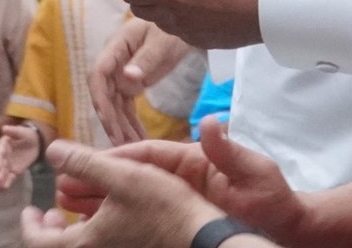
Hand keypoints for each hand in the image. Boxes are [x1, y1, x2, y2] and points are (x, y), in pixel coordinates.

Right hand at [0, 122, 42, 189]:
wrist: (34, 142)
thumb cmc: (26, 134)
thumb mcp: (21, 131)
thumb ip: (13, 131)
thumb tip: (4, 128)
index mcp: (3, 145)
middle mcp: (3, 156)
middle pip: (0, 164)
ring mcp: (8, 164)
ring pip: (3, 172)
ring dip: (1, 179)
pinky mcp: (14, 170)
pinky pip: (10, 177)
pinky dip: (7, 182)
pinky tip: (4, 188)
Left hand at [19, 141, 224, 247]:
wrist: (200, 236)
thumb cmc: (162, 207)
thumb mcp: (122, 176)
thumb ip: (84, 163)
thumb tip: (52, 151)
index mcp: (86, 243)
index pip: (39, 243)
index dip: (29, 225)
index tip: (31, 208)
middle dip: (51, 227)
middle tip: (51, 210)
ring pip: (82, 245)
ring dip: (72, 227)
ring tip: (76, 207)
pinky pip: (101, 245)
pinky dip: (92, 232)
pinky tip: (106, 213)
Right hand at [55, 121, 304, 242]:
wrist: (288, 227)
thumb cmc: (273, 199)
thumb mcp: (255, 171)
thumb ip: (228, 150)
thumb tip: (211, 122)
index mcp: (195, 159)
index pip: (150, 152)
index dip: (118, 154)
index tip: (87, 158)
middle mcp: (183, 175)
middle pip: (133, 174)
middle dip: (97, 178)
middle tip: (62, 185)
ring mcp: (181, 199)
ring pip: (132, 198)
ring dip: (100, 201)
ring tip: (66, 206)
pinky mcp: (181, 219)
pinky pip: (142, 219)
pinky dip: (117, 222)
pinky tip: (93, 229)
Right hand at [90, 18, 191, 145]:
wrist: (183, 23)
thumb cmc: (173, 29)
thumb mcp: (164, 42)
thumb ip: (146, 59)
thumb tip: (126, 78)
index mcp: (117, 45)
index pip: (98, 74)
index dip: (100, 99)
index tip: (108, 121)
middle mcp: (114, 60)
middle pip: (103, 93)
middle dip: (110, 119)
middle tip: (121, 144)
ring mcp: (120, 72)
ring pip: (114, 103)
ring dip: (120, 125)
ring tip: (130, 148)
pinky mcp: (130, 81)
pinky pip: (125, 105)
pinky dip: (129, 122)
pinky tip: (137, 139)